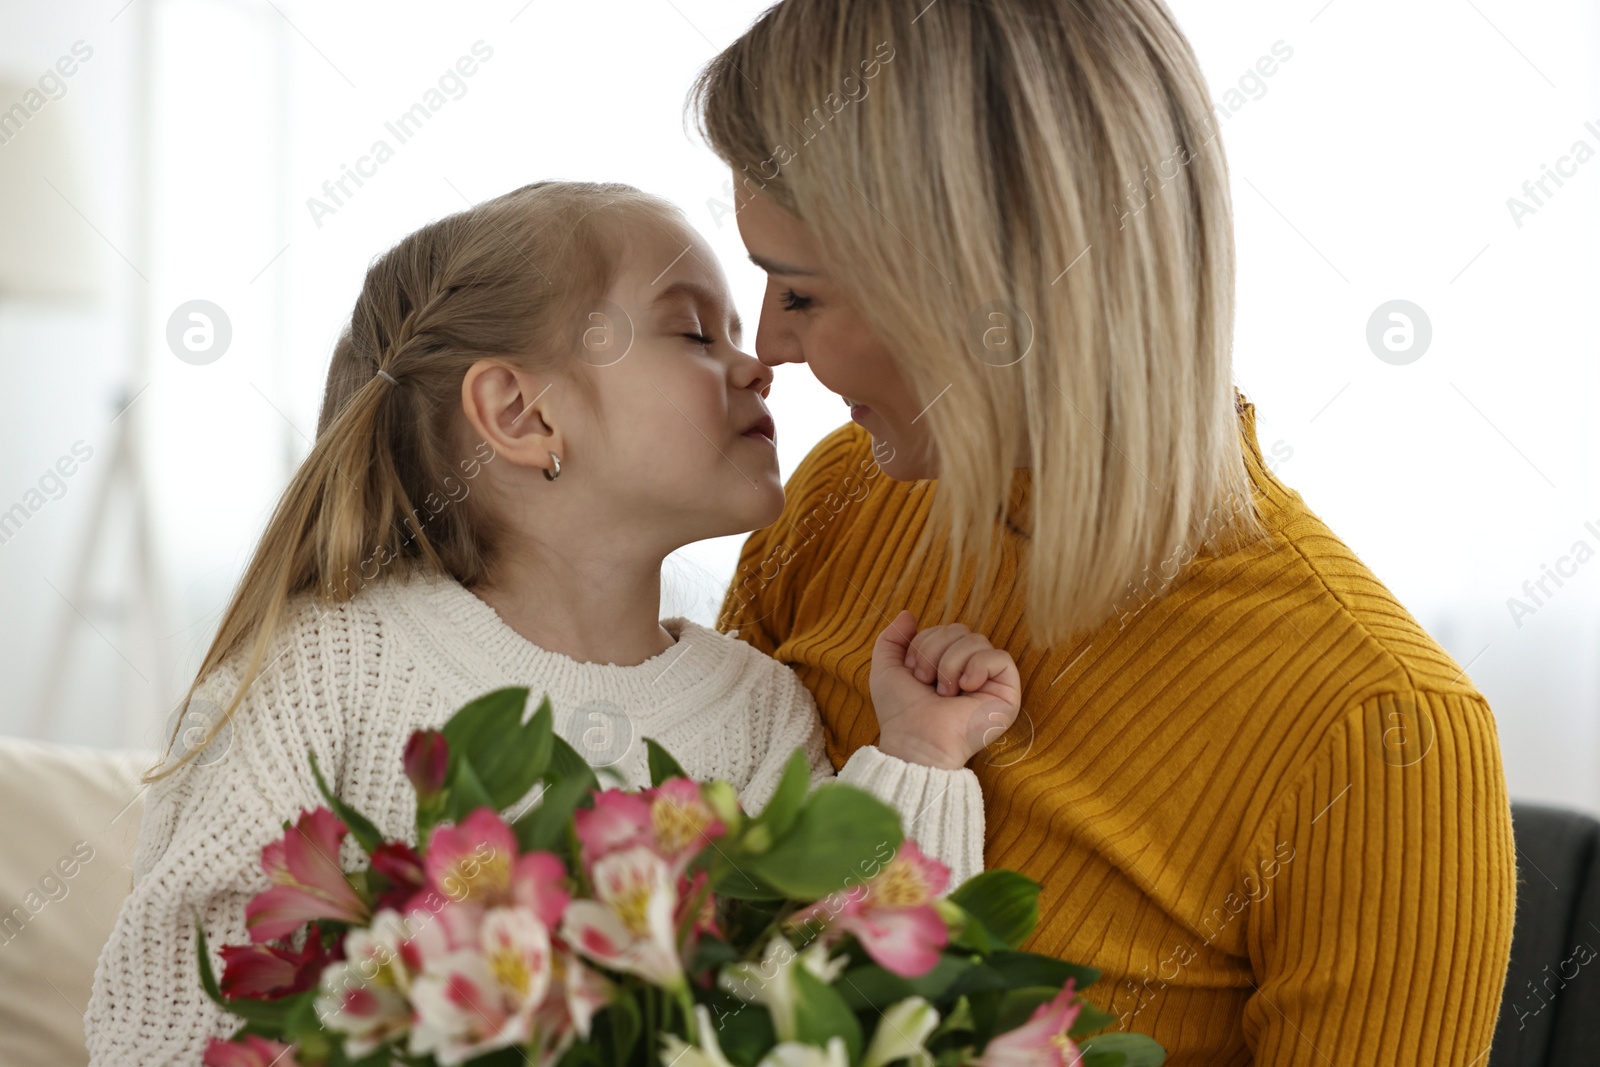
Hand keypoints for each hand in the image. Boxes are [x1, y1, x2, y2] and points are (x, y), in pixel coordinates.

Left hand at [869, 609, 1021, 769]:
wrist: (915, 741)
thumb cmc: (901, 712)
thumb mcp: (887, 669)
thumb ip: (892, 639)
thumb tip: (908, 613)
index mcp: (946, 663)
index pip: (944, 629)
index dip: (923, 644)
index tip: (913, 674)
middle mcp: (970, 669)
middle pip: (960, 630)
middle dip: (934, 651)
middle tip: (926, 682)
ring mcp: (990, 681)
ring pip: (977, 640)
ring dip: (951, 663)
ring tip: (944, 692)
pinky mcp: (1007, 693)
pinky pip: (1000, 657)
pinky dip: (978, 666)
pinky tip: (965, 687)